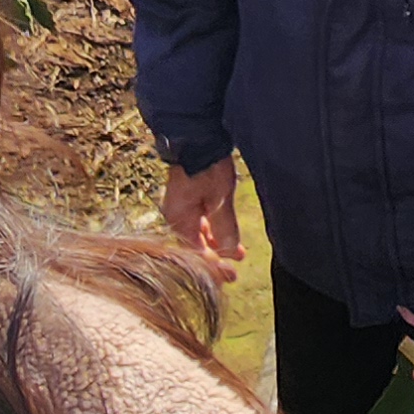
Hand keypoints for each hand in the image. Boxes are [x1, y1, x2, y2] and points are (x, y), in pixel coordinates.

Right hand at [161, 157, 241, 276]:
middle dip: (216, 259)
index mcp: (178, 219)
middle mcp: (176, 216)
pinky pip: (200, 223)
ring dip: (217, 246)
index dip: (213, 266)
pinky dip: (214, 232)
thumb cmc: (206, 167)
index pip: (195, 252)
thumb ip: (224, 228)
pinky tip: (227, 237)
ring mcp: (182, 208)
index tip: (230, 276)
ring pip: (199, 235)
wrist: (198, 137)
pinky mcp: (189, 200)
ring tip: (237, 254)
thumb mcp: (220, 200)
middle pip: (195, 246)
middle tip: (234, 273)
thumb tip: (228, 253)